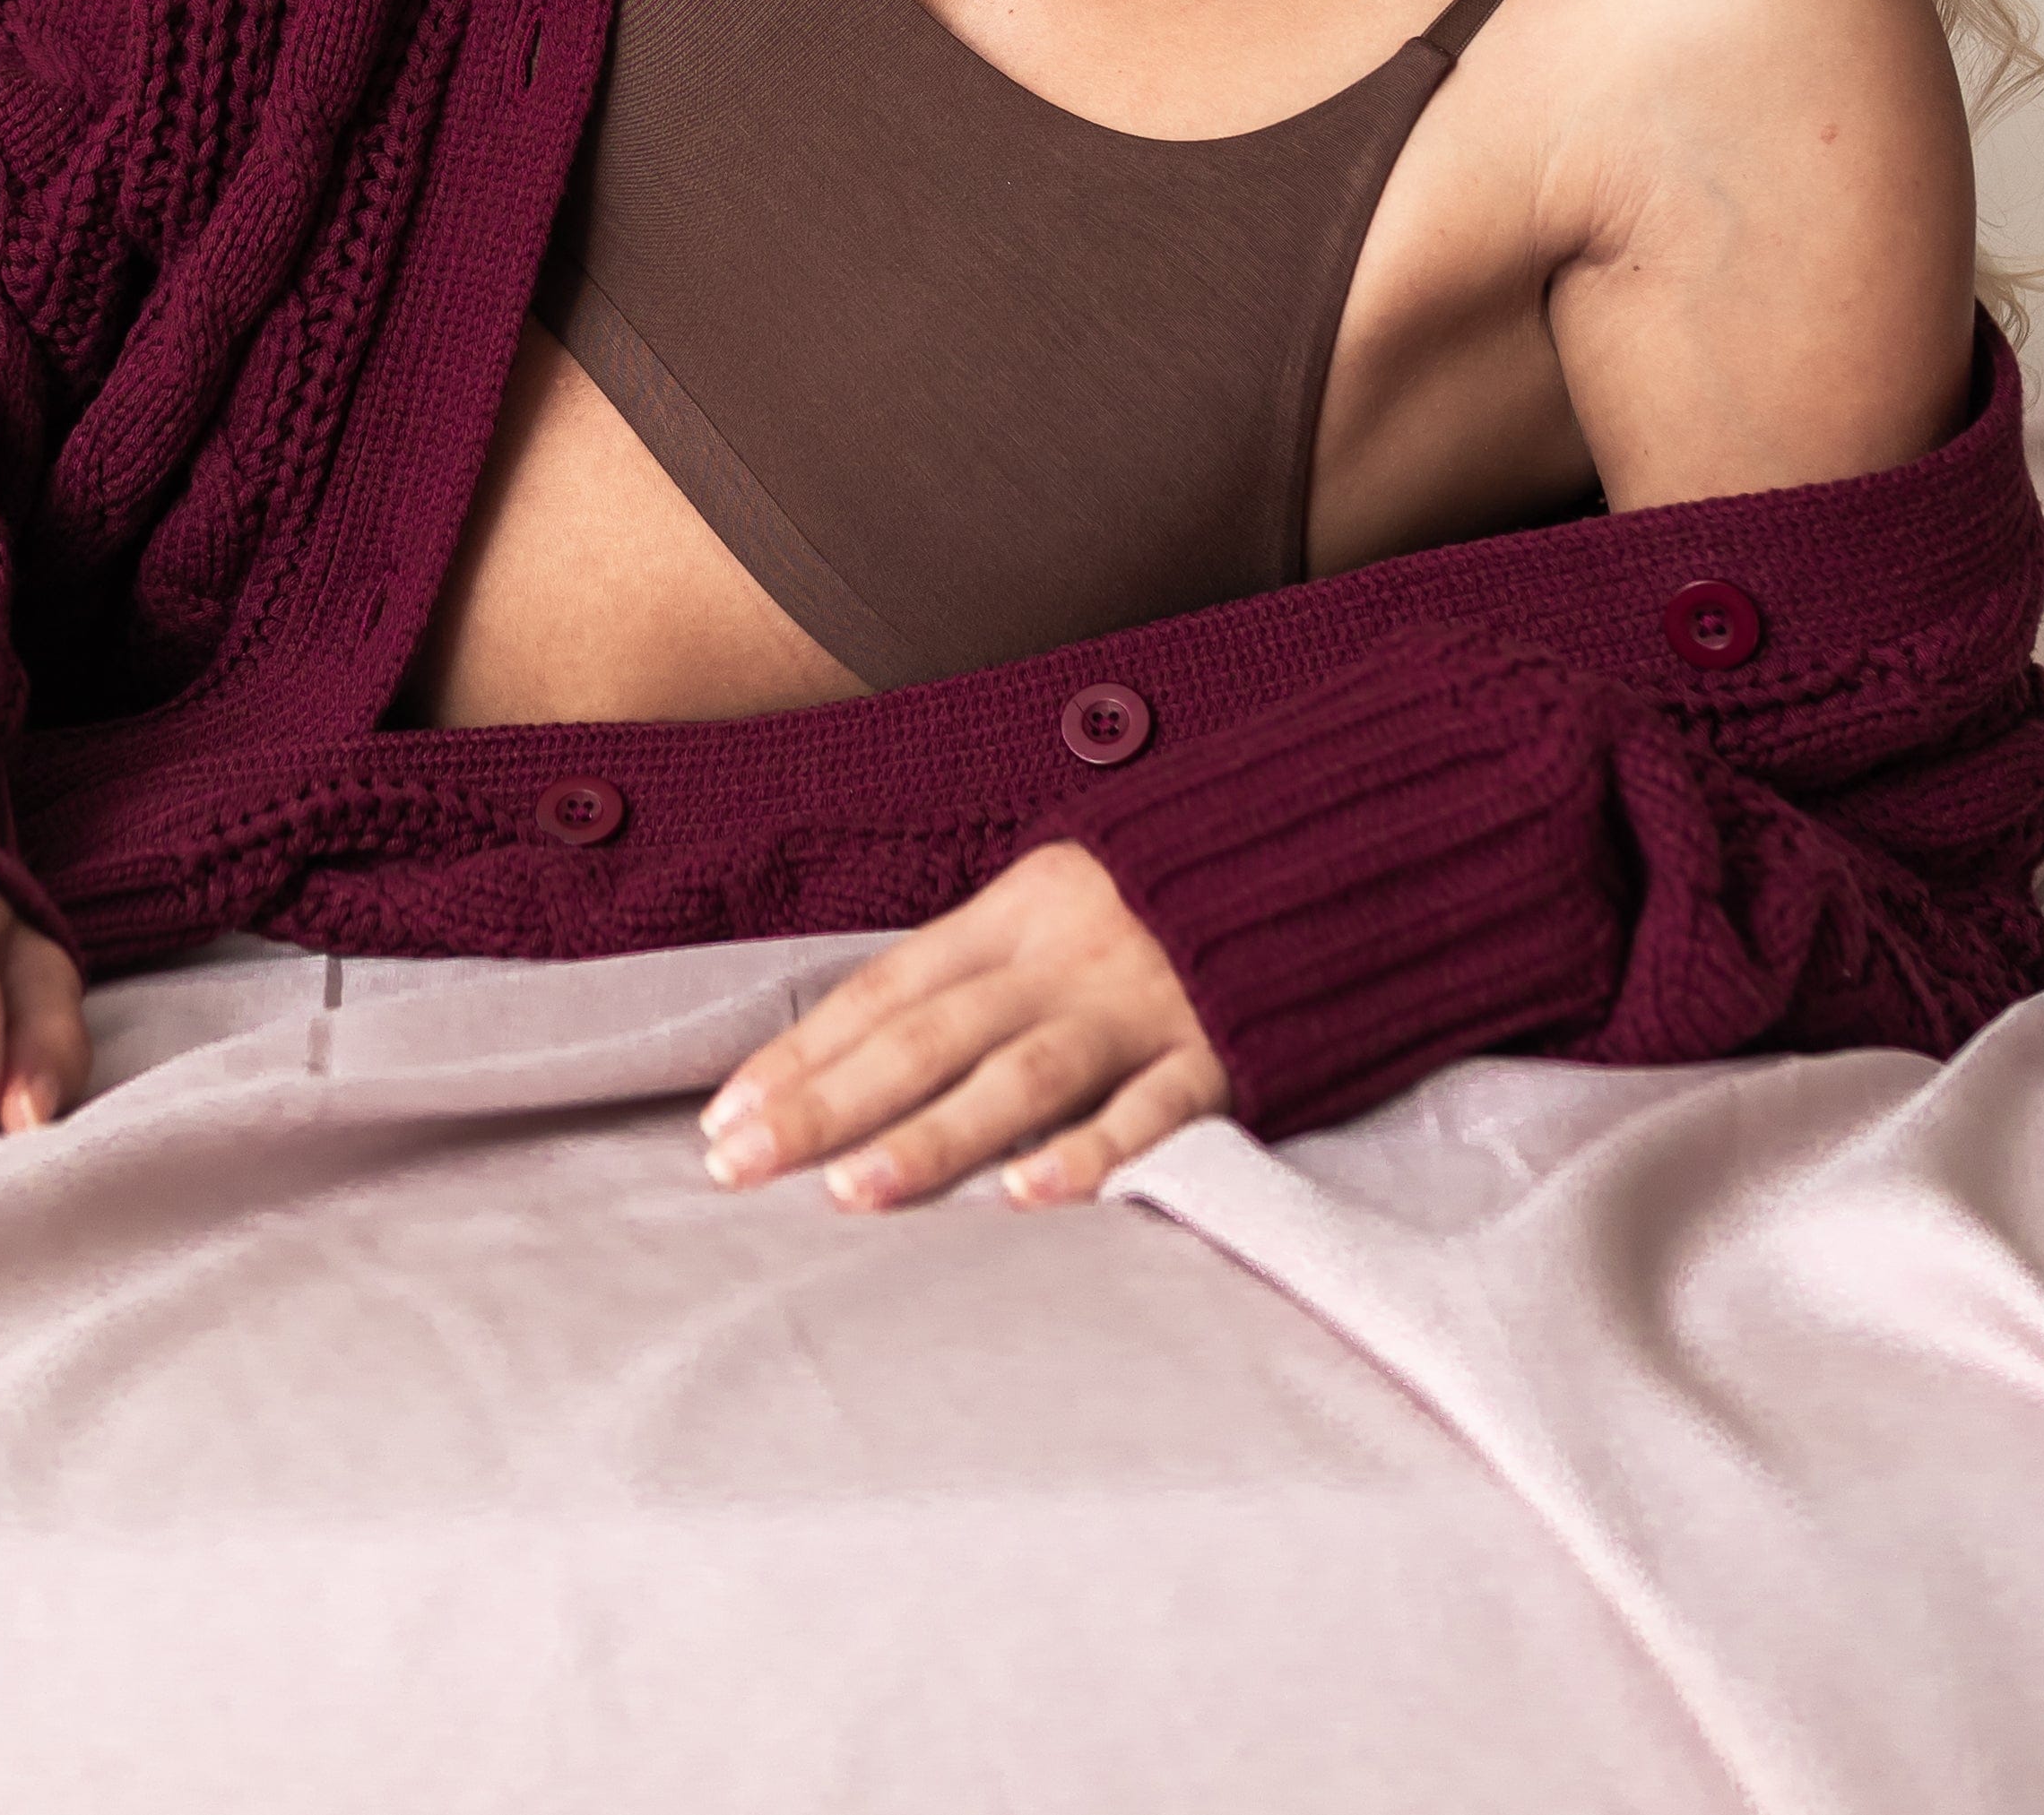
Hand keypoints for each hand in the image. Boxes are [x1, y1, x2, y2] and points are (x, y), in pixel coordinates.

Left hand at [698, 842, 1228, 1212]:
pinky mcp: (1219, 1050)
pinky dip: (1094, 1152)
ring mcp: (1140, 1004)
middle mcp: (1061, 957)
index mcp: (1014, 912)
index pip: (884, 990)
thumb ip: (979, 966)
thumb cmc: (1166, 891)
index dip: (801, 1053)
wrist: (1319, 843)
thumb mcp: (1058, 900)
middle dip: (828, 1102)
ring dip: (936, 1136)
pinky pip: (1152, 1107)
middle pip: (928, 1034)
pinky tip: (1033, 1198)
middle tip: (741, 1166)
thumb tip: (865, 1044)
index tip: (725, 1117)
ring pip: (1021, 1074)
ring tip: (854, 1193)